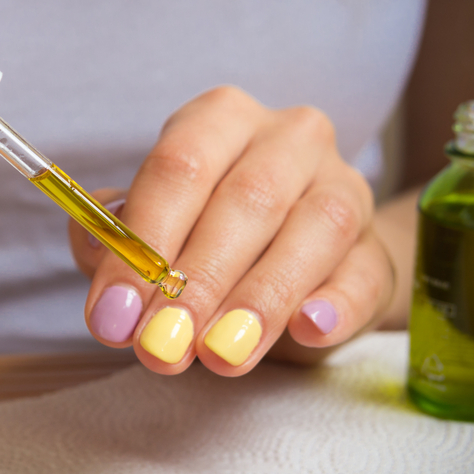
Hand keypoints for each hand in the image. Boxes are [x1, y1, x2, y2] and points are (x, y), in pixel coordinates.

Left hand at [69, 86, 394, 374]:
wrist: (296, 262)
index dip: (143, 242)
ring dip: (259, 299)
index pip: (177, 167)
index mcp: (219, 119)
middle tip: (161, 345)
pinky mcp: (378, 248)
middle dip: (196, 281)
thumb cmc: (206, 237)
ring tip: (219, 354)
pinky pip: (363, 273)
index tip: (114, 314)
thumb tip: (96, 249)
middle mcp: (287, 139)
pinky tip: (307, 329)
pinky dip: (336, 304)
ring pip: (312, 232)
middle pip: (245, 199)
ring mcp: (342, 187)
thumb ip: (116, 240)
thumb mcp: (154, 231)